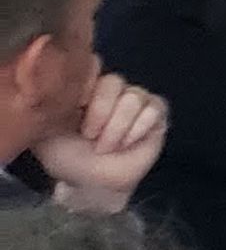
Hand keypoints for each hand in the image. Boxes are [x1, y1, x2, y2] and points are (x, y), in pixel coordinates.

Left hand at [35, 71, 167, 210]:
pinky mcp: (157, 114)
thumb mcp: (44, 132)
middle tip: (89, 136)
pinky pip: (154, 109)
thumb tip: (50, 82)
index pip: (91, 64)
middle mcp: (111, 90)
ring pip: (133, 97)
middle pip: (113, 81)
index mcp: (84, 88)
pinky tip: (126, 144)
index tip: (76, 106)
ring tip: (106, 146)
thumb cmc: (68, 158)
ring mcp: (136, 99)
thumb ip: (46, 106)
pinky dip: (137, 130)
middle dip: (100, 112)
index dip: (86, 82)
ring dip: (117, 127)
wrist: (93, 185)